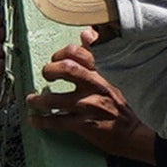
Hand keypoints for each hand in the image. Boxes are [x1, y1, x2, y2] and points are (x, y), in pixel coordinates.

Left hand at [27, 34, 159, 164]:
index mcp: (102, 73)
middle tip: (46, 75)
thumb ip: (99, 55)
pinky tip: (34, 120)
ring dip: (38, 99)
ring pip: (55, 99)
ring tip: (31, 99)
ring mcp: (88, 106)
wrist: (135, 134)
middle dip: (49, 70)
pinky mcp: (84, 125)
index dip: (61, 53)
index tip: (56, 58)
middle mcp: (95, 86)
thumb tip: (86, 33)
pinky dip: (41, 121)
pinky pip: (56, 121)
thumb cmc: (123, 105)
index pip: (79, 53)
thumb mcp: (116, 77)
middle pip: (66, 69)